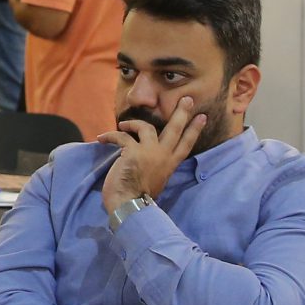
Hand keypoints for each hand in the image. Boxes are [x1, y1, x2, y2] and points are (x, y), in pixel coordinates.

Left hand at [99, 95, 203, 216]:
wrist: (129, 205)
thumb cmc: (139, 197)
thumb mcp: (156, 180)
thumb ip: (156, 167)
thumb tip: (150, 159)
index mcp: (170, 164)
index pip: (186, 144)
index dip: (194, 130)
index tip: (202, 116)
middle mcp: (164, 156)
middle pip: (176, 129)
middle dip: (182, 113)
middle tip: (187, 99)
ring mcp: (150, 152)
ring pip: (148, 126)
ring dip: (133, 123)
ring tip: (123, 125)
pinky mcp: (133, 151)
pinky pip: (122, 136)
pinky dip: (110, 136)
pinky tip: (101, 139)